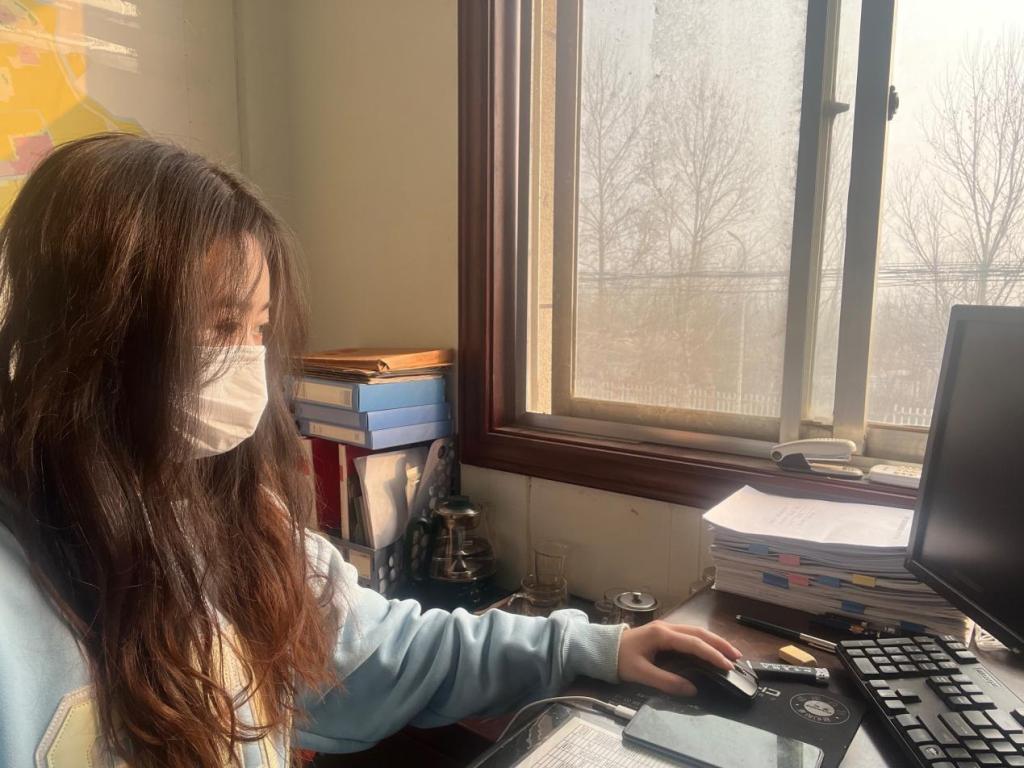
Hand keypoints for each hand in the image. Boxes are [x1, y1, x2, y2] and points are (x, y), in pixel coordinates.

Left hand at [617, 621, 741, 696]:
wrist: (603, 648)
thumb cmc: (619, 659)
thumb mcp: (641, 673)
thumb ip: (666, 681)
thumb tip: (692, 689)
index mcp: (661, 635)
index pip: (693, 643)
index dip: (712, 654)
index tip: (727, 665)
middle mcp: (666, 628)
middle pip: (699, 632)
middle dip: (719, 644)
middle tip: (737, 657)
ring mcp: (666, 628)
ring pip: (696, 632)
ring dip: (714, 641)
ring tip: (730, 653)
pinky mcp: (664, 633)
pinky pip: (689, 635)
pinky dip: (704, 642)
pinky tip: (711, 650)